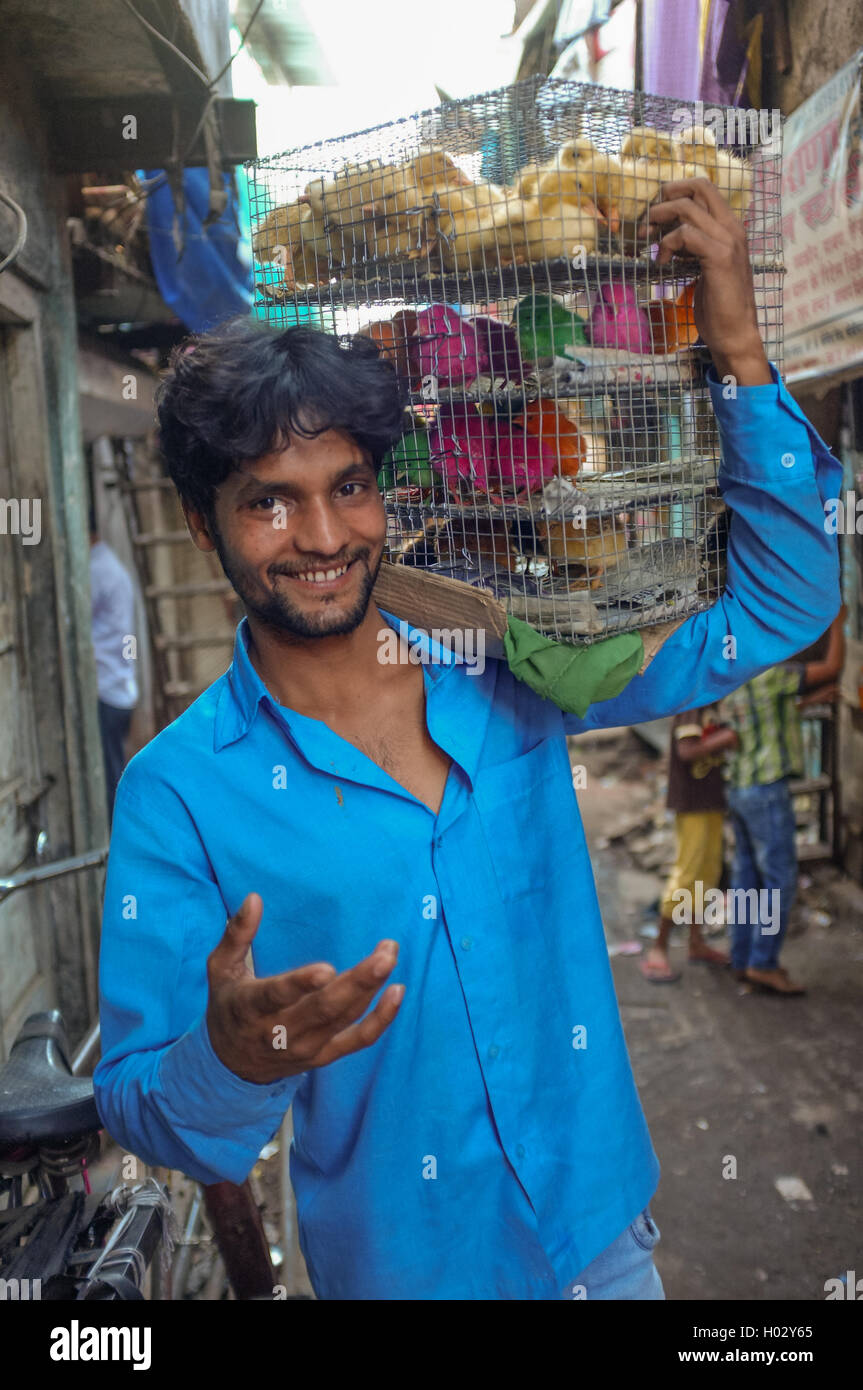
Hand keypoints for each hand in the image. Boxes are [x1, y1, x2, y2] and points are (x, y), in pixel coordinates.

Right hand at [206, 893, 403, 1083]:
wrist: (231, 1065)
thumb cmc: (228, 1006)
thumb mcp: (220, 969)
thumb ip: (237, 934)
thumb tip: (254, 898)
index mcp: (250, 1008)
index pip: (276, 997)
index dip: (300, 985)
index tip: (327, 969)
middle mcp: (279, 1033)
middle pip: (323, 1009)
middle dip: (358, 981)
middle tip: (385, 953)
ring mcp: (305, 1048)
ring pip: (343, 1020)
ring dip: (371, 989)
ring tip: (389, 955)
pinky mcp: (324, 1056)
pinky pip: (358, 1041)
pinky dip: (381, 1020)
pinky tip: (397, 992)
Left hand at [647, 178, 771, 385]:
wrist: (734, 333)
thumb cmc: (717, 304)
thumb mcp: (704, 266)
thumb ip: (694, 246)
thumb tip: (669, 234)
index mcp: (730, 226)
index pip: (704, 187)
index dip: (676, 192)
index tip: (656, 214)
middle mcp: (732, 227)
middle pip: (698, 186)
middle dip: (666, 197)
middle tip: (648, 222)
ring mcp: (728, 240)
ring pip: (687, 208)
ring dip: (660, 221)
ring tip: (649, 243)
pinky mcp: (720, 257)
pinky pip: (686, 234)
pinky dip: (667, 245)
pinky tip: (662, 263)